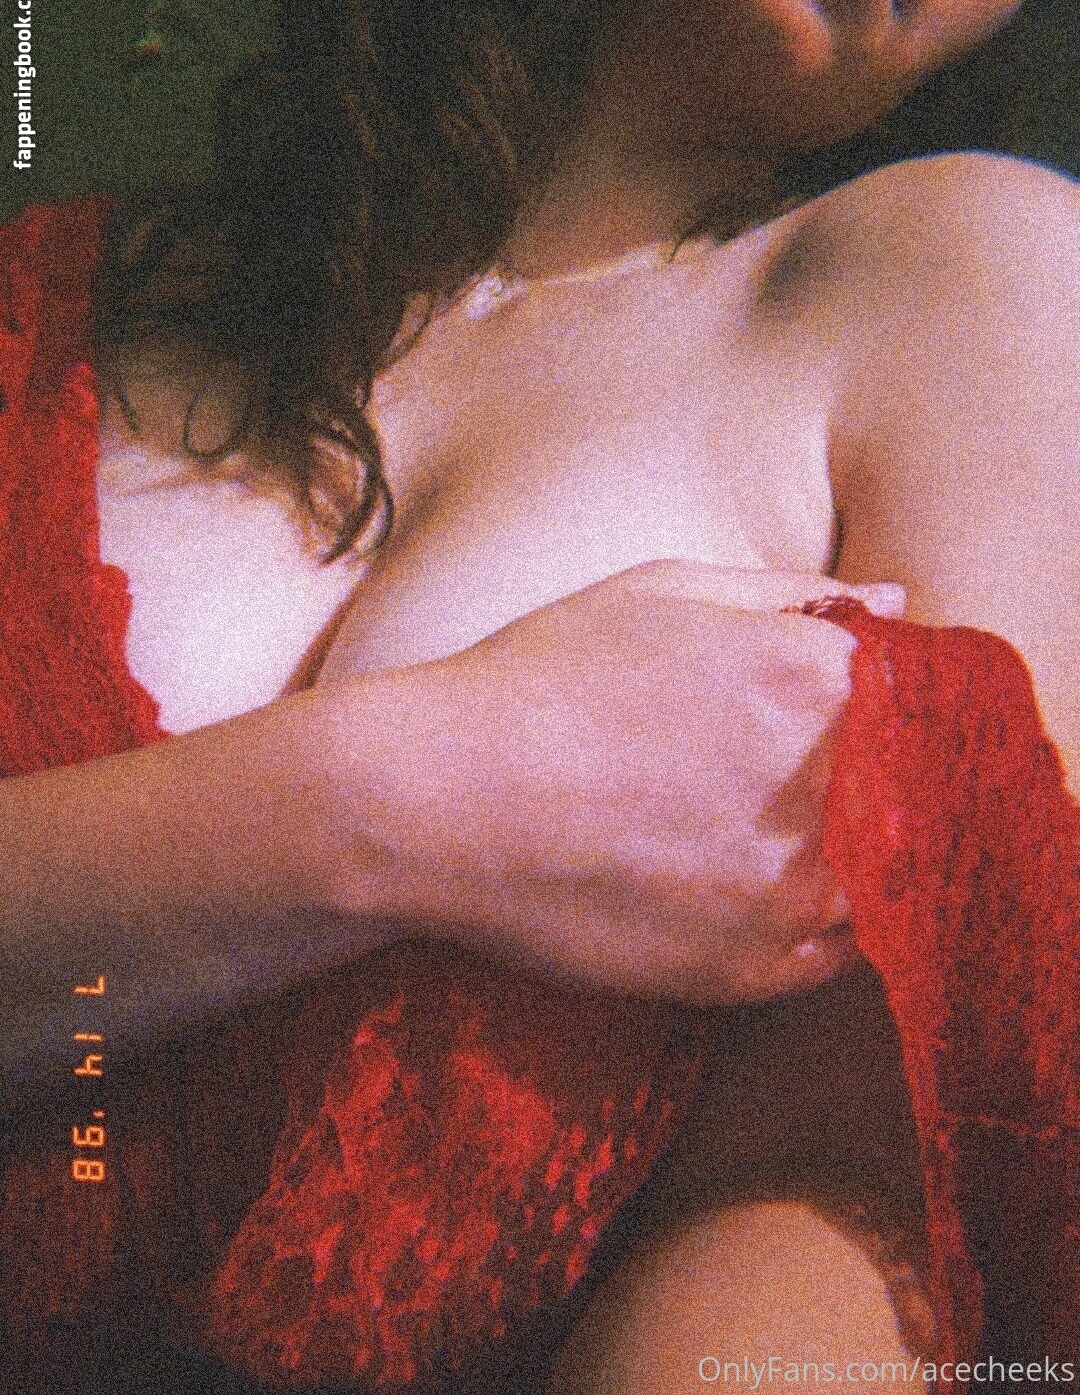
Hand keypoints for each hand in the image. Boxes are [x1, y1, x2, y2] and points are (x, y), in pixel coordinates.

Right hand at [316, 563, 903, 1004]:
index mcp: (811, 678)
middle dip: (879, 778)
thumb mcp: (657, 593)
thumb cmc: (536, 680)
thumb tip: (893, 608)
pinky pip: (842, 952)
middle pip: (922, 789)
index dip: (887, 702)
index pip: (925, 694)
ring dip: (860, 854)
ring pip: (894, 878)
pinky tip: (752, 885)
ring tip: (759, 830)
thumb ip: (789, 593)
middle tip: (790, 776)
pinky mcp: (754, 969)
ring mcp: (794, 889)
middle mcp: (825, 786)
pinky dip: (823, 921)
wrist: (434, 801)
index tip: (841, 712)